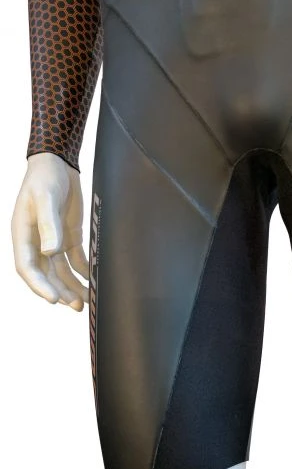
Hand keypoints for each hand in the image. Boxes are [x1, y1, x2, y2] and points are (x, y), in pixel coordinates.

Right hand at [11, 152, 88, 311]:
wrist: (57, 163)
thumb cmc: (44, 178)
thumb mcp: (45, 198)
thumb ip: (48, 225)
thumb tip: (49, 252)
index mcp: (23, 235)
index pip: (27, 268)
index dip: (39, 286)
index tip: (53, 299)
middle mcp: (37, 242)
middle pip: (46, 275)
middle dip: (60, 292)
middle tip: (76, 306)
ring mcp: (53, 241)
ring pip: (61, 272)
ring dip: (72, 287)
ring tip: (86, 301)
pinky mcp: (68, 237)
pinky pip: (75, 260)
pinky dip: (83, 272)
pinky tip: (92, 281)